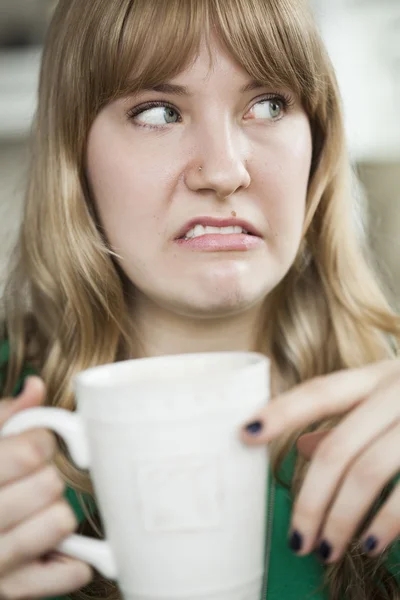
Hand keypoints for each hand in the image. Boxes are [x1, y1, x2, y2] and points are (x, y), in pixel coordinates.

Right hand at [0, 377, 92, 598]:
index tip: (33, 446)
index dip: (40, 441)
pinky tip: (49, 547)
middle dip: (46, 475)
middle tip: (31, 480)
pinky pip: (71, 572)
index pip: (32, 450)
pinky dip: (71, 559)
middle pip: (50, 483)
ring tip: (36, 512)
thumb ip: (5, 416)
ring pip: (61, 521)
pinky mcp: (13, 591)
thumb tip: (36, 387)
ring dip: (57, 513)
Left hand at [240, 359, 399, 563]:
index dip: (279, 412)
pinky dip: (389, 523)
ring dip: (342, 517)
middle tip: (297, 538)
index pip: (319, 393)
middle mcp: (399, 390)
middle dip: (311, 498)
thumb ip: (349, 419)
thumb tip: (302, 447)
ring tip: (325, 549)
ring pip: (370, 471)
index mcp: (379, 376)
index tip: (243, 434)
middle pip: (339, 447)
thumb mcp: (390, 395)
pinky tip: (371, 545)